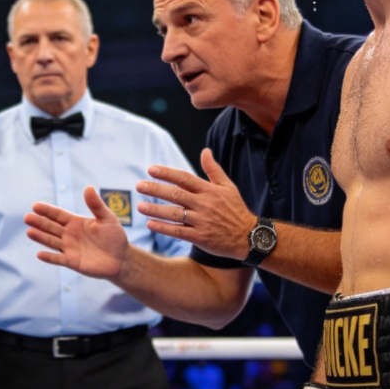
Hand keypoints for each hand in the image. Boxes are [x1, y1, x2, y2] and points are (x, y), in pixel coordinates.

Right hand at [25, 185, 128, 279]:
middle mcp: (69, 234)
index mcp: (75, 222)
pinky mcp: (72, 262)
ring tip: (29, 232)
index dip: (47, 210)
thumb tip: (88, 187)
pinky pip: (58, 259)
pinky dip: (49, 257)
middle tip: (27, 217)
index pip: (57, 214)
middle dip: (39, 222)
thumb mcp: (107, 218)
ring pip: (52, 241)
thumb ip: (96, 205)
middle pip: (51, 227)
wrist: (122, 259)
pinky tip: (39, 254)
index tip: (35, 206)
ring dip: (40, 237)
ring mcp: (69, 248)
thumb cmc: (115, 236)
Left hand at [137, 148, 253, 258]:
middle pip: (176, 195)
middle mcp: (204, 204)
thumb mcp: (228, 186)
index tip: (151, 169)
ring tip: (140, 206)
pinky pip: (179, 232)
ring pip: (175, 214)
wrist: (250, 236)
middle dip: (156, 189)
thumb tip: (205, 150)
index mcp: (209, 190)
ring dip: (156, 210)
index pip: (184, 178)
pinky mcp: (201, 237)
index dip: (167, 173)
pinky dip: (164, 228)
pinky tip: (150, 224)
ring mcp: (202, 221)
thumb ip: (213, 169)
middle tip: (139, 186)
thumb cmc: (236, 209)